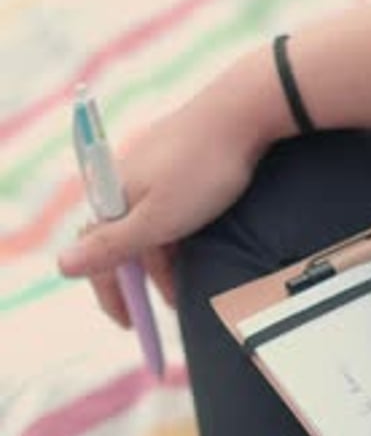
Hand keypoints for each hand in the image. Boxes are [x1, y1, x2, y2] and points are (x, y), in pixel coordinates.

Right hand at [57, 48, 290, 326]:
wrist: (244, 111)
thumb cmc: (202, 171)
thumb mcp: (157, 220)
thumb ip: (110, 246)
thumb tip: (61, 266)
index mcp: (111, 196)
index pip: (98, 254)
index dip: (112, 294)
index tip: (130, 324)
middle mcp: (123, 181)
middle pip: (123, 242)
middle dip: (142, 281)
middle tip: (166, 311)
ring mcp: (149, 170)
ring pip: (148, 227)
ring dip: (163, 261)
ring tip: (186, 287)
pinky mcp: (174, 163)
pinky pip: (166, 210)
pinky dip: (177, 237)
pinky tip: (193, 248)